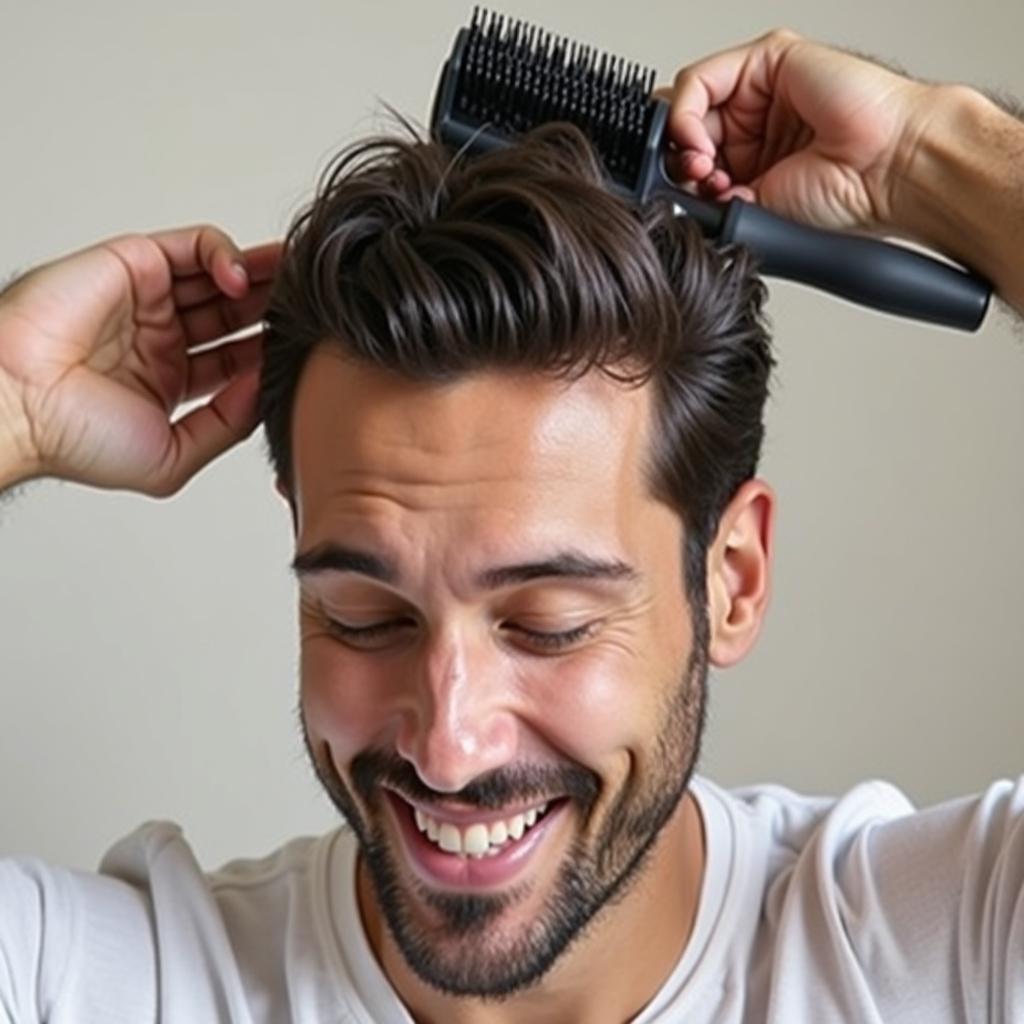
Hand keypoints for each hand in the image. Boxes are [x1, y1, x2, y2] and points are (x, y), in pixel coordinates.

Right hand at [0, 226, 278, 495]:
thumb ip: (226, 425)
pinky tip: (240, 280)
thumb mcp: (173, 456)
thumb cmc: (76, 439)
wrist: (17, 405)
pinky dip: (224, 255)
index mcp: (170, 382)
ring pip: (221, 276)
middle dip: (275, 308)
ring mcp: (149, 301)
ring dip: (263, 276)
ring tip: (297, 280)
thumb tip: (267, 389)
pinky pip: (193, 246)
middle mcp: (162, 339)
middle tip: (312, 305)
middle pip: (236, 315)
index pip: (238, 358)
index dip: (272, 351)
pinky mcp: (133, 263)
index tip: (305, 349)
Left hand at [657, 30, 928, 235]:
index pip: (689, 159)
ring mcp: (760, 90)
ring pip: (686, 104)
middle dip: (675, 162)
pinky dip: (686, 113)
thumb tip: (672, 197)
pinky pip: (701, 79)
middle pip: (683, 131)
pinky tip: (699, 142)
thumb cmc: (845, 196)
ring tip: (703, 168)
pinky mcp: (767, 59)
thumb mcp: (757, 207)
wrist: (888, 171)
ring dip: (680, 141)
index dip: (675, 178)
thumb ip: (714, 198)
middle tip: (691, 183)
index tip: (681, 199)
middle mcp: (754, 124)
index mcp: (752, 161)